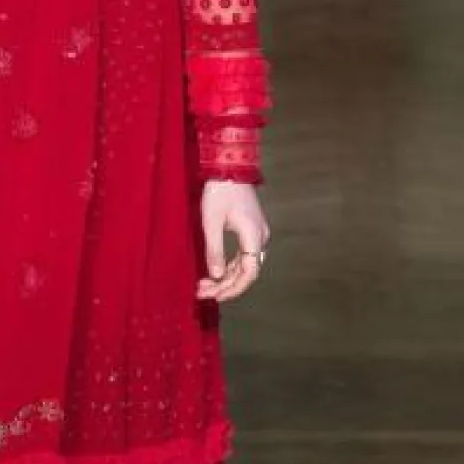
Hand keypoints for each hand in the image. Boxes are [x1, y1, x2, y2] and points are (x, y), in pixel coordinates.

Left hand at [197, 180, 269, 304]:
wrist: (229, 167)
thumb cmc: (219, 192)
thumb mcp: (211, 222)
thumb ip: (214, 250)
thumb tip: (216, 276)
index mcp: (253, 235)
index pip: (249, 273)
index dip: (233, 288)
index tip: (215, 296)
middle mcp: (260, 237)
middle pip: (247, 271)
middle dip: (226, 285)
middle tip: (203, 292)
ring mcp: (257, 233)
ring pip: (245, 264)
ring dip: (227, 276)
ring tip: (205, 285)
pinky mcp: (251, 229)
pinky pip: (243, 255)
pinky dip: (230, 266)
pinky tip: (215, 271)